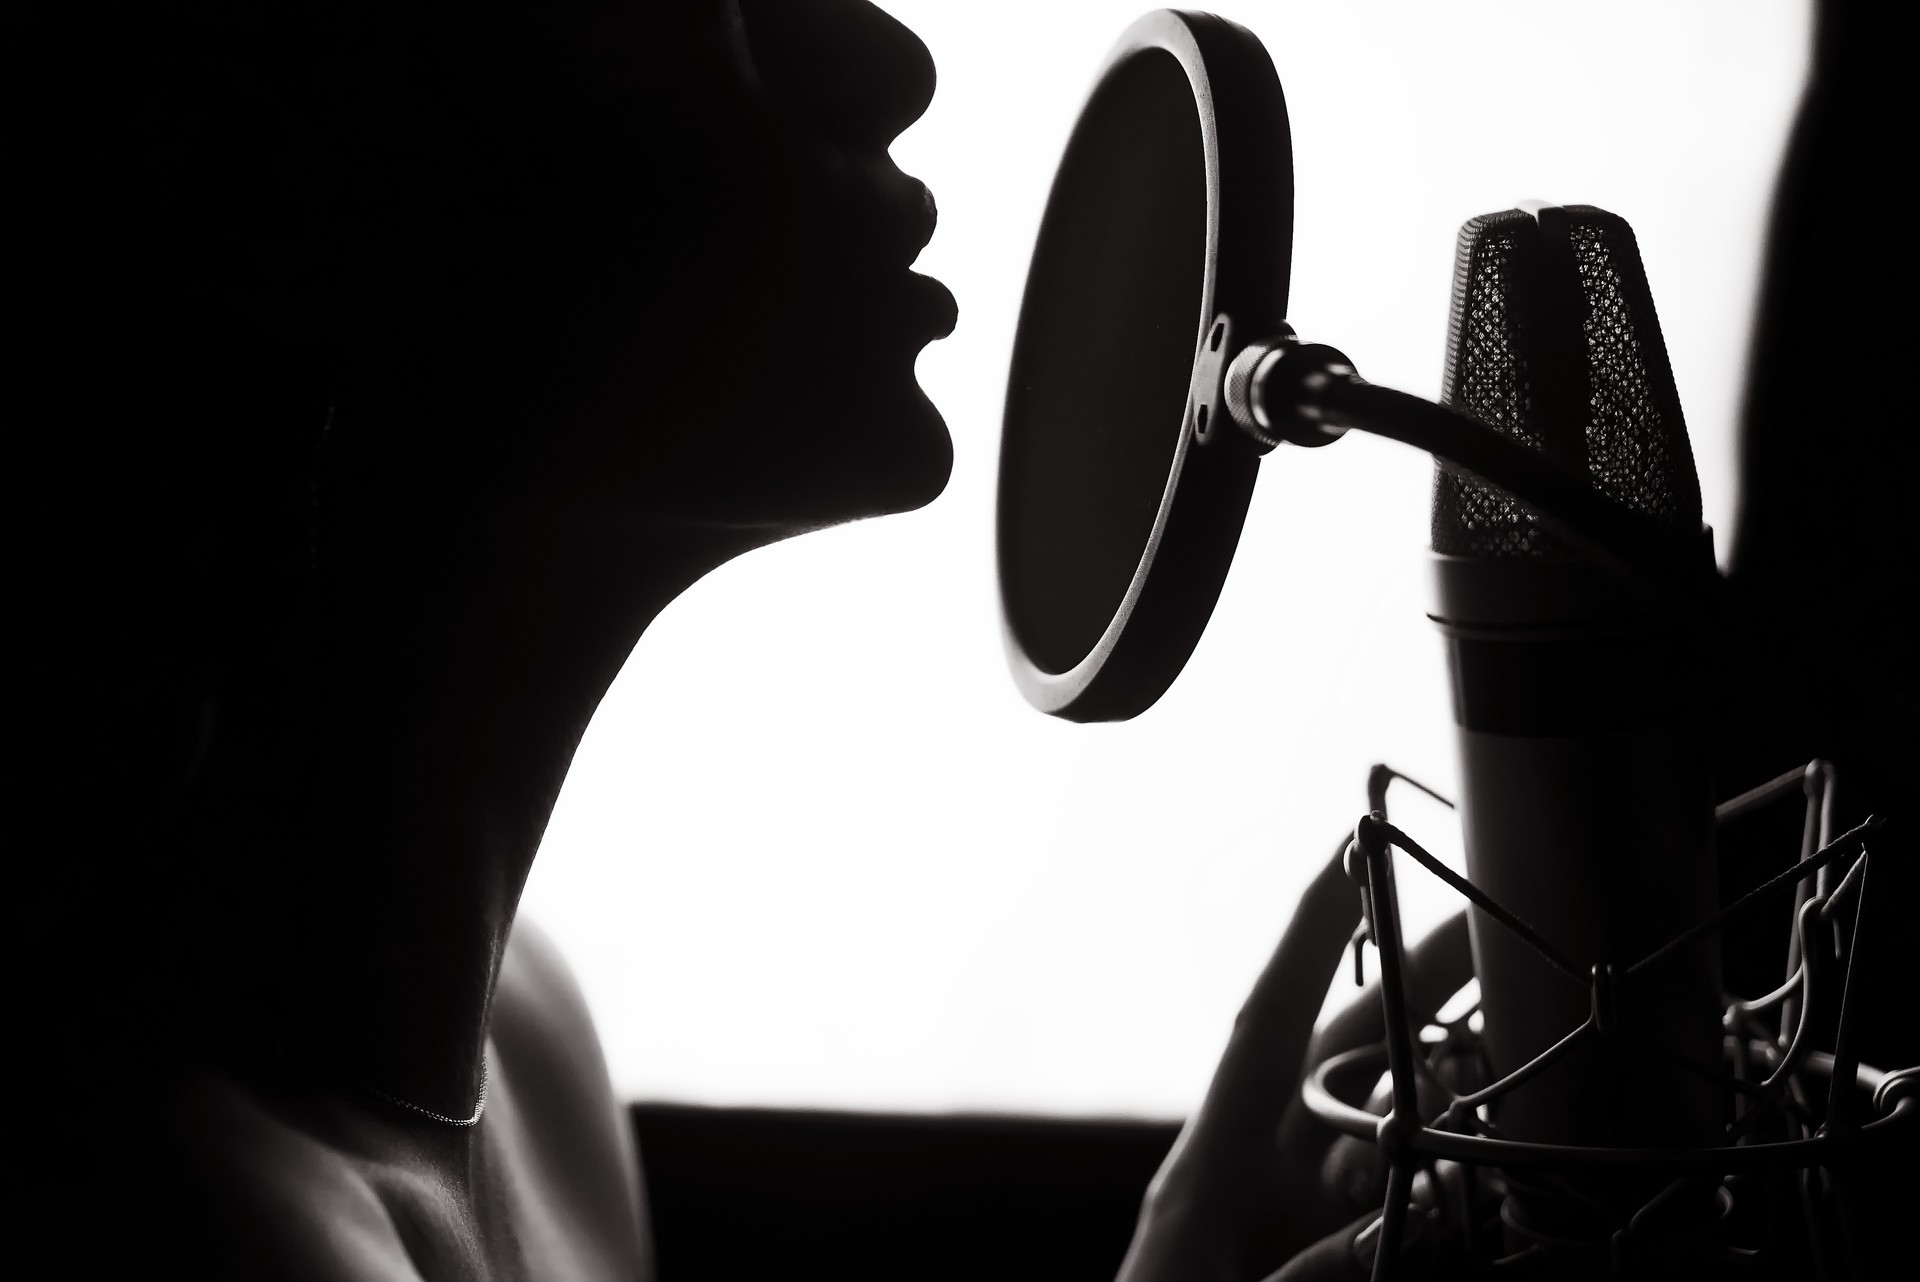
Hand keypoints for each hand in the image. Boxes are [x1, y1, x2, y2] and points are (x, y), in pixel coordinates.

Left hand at [1115, 846, 1473, 1281]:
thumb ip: (1299, 1274)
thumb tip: (1389, 1221)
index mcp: (1213, 1159)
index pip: (1266, 1020)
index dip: (1309, 932)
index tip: (1349, 845)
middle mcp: (1263, 1165)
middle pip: (1348, 1048)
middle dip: (1419, 983)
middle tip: (1499, 921)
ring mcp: (1302, 1206)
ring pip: (1389, 1114)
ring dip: (1450, 1072)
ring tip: (1524, 1029)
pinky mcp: (1334, 1251)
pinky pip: (1403, 1194)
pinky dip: (1450, 1171)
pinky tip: (1495, 1159)